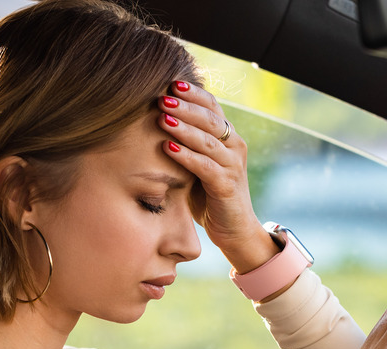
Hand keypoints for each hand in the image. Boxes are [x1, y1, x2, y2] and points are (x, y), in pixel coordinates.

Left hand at [158, 81, 276, 272]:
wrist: (233, 229)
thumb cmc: (208, 194)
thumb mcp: (197, 162)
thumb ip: (184, 142)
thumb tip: (152, 119)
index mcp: (227, 136)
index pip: (212, 106)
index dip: (193, 93)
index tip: (170, 82)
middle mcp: (234, 146)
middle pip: (210, 118)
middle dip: (185, 106)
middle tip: (161, 97)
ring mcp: (233, 165)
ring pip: (208, 140)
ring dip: (184, 128)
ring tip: (162, 117)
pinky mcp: (227, 185)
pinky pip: (206, 166)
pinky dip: (187, 156)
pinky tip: (168, 148)